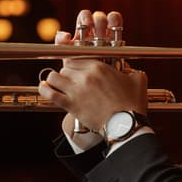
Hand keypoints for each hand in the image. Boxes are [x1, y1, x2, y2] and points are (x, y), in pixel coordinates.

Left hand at [38, 10, 147, 134]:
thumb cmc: (132, 105)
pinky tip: (44, 88)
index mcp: (100, 67)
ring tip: (59, 84)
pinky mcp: (71, 104)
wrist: (126, 124)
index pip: (77, 56)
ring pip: (55, 76)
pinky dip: (45, 89)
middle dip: (67, 72)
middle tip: (71, 80)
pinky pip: (50, 93)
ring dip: (55, 80)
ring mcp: (77, 90)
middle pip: (65, 66)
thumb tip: (129, 70)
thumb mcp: (138, 80)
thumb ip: (131, 70)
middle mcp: (86, 75)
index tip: (75, 67)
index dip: (75, 62)